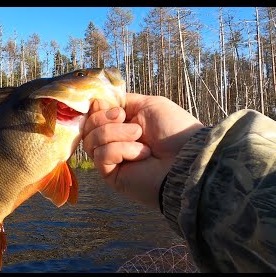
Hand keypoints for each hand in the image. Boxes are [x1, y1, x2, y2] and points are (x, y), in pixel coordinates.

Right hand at [82, 93, 203, 209]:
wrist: (187, 157)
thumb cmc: (174, 131)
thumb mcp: (149, 105)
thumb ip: (122, 102)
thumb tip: (97, 102)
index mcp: (121, 124)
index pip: (93, 114)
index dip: (98, 108)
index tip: (117, 110)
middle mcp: (113, 141)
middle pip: (88, 126)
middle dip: (105, 119)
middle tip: (130, 122)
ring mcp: (111, 159)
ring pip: (90, 140)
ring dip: (116, 133)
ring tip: (139, 137)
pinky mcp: (110, 175)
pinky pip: (101, 155)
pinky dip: (121, 150)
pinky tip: (142, 155)